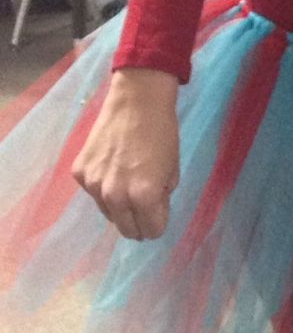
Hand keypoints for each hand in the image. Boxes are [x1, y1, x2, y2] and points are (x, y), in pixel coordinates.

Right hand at [73, 68, 179, 240]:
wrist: (136, 101)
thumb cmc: (162, 133)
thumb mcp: (173, 170)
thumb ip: (162, 197)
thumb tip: (153, 210)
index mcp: (144, 196)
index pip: (151, 231)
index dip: (158, 224)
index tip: (159, 214)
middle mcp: (115, 196)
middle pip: (127, 229)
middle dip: (139, 224)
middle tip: (145, 210)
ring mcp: (93, 185)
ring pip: (108, 213)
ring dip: (120, 208)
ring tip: (129, 186)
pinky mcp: (79, 172)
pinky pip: (93, 193)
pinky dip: (103, 188)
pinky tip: (112, 170)